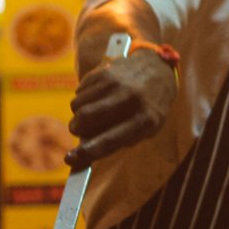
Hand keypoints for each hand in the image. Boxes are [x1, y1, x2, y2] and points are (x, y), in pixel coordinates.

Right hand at [65, 50, 175, 168]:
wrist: (158, 69)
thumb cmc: (149, 108)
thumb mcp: (145, 128)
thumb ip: (118, 140)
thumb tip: (85, 151)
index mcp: (146, 120)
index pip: (110, 140)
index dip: (87, 152)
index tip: (70, 159)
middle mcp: (131, 99)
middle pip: (86, 117)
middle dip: (75, 128)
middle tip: (77, 130)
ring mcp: (117, 82)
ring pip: (78, 103)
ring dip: (78, 113)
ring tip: (90, 112)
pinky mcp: (105, 70)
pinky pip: (79, 90)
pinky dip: (82, 98)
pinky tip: (94, 98)